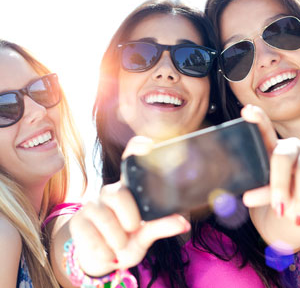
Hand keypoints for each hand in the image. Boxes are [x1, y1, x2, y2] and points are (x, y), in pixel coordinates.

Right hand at [69, 136, 189, 276]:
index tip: (149, 145)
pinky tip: (107, 252)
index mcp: (129, 189)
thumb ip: (161, 226)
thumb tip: (183, 223)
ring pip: (105, 218)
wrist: (102, 259)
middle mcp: (110, 192)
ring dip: (117, 241)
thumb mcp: (145, 236)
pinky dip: (103, 251)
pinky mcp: (78, 221)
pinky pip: (91, 236)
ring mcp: (91, 204)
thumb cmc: (127, 241)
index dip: (137, 148)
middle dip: (129, 220)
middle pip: (119, 194)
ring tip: (119, 245)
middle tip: (132, 231)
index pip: (130, 160)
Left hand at [242, 105, 299, 224]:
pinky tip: (298, 217)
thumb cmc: (281, 190)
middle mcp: (292, 148)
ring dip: (299, 200)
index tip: (247, 111)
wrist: (299, 201)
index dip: (258, 120)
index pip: (264, 131)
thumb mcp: (269, 188)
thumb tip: (247, 199)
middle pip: (282, 157)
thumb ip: (261, 190)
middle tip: (278, 208)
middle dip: (280, 184)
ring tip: (294, 218)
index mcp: (274, 149)